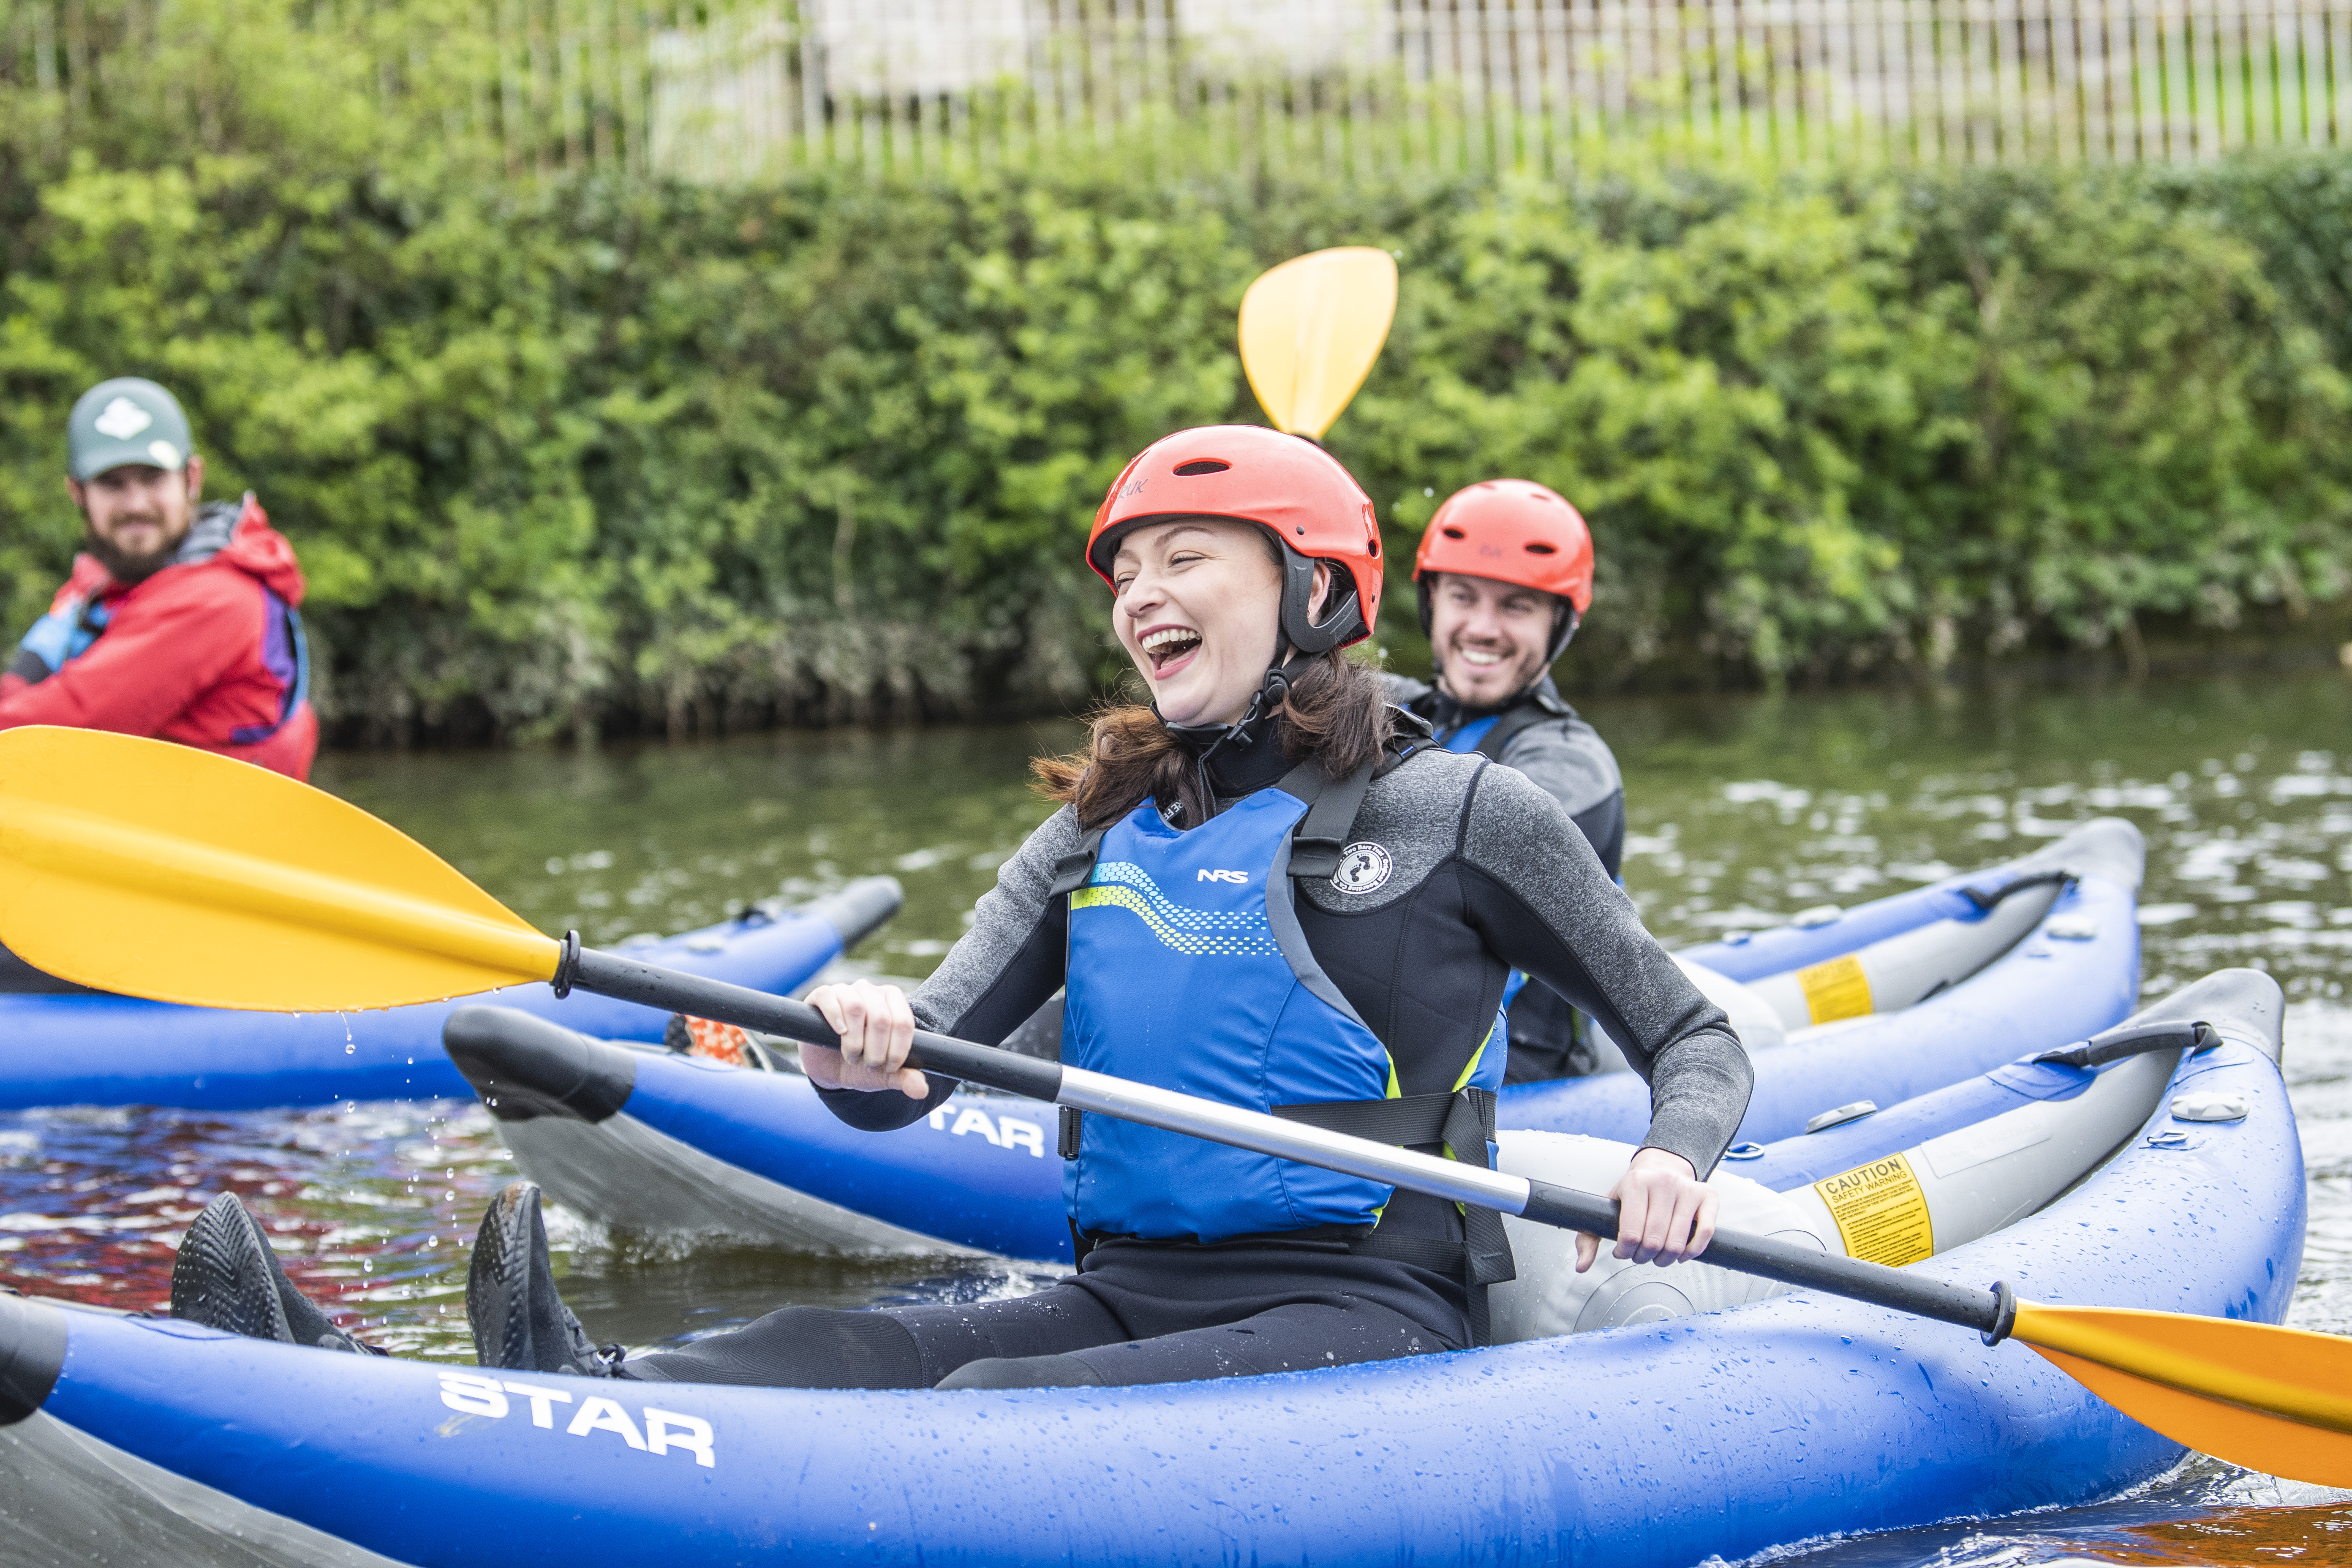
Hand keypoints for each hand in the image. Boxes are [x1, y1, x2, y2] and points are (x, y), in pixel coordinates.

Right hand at [797, 980, 927, 1098]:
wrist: (830, 1067)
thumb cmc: (862, 1063)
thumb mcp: (884, 1075)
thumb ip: (905, 1079)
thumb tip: (921, 1090)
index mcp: (893, 1002)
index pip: (904, 1022)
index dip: (898, 1050)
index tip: (889, 1068)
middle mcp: (871, 992)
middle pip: (881, 1018)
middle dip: (876, 1050)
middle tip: (868, 1064)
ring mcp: (846, 991)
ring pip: (856, 1008)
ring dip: (854, 1041)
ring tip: (852, 1056)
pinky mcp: (821, 995)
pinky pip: (829, 997)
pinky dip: (835, 1017)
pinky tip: (839, 1033)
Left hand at [1574, 1147, 1719, 1272]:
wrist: (1661, 1167)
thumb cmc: (1634, 1192)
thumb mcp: (1607, 1208)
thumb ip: (1588, 1237)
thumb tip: (1581, 1267)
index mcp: (1635, 1182)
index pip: (1630, 1233)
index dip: (1625, 1252)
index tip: (1623, 1252)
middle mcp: (1663, 1182)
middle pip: (1654, 1241)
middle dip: (1644, 1257)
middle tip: (1640, 1255)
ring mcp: (1688, 1188)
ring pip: (1678, 1242)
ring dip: (1665, 1259)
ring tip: (1657, 1256)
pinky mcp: (1708, 1196)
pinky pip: (1705, 1233)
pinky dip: (1692, 1252)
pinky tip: (1680, 1254)